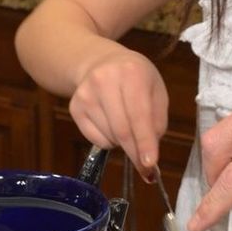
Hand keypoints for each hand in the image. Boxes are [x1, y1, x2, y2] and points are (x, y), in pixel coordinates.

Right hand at [69, 48, 167, 179]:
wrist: (101, 62)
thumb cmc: (136, 79)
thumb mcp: (156, 91)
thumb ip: (157, 120)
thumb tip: (149, 153)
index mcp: (132, 73)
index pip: (139, 115)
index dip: (145, 142)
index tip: (150, 163)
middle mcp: (104, 80)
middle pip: (121, 130)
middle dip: (135, 153)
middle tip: (145, 167)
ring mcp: (85, 94)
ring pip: (109, 137)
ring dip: (123, 143)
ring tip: (128, 126)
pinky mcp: (74, 107)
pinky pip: (95, 139)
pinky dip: (109, 141)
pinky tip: (112, 124)